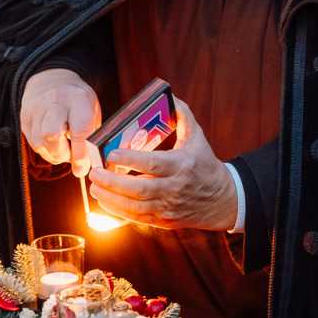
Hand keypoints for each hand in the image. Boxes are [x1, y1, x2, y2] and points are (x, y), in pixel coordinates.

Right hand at [20, 68, 101, 176]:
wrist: (52, 80)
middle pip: (52, 134)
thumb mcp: (92, 112)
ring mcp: (35, 109)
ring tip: (64, 148)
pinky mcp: (24, 118)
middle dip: (63, 153)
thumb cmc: (77, 101)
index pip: (79, 129)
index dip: (81, 153)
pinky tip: (53, 144)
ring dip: (54, 154)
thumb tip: (84, 167)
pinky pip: (33, 144)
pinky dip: (45, 150)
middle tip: (71, 155)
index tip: (82, 168)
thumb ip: (91, 138)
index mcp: (77, 98)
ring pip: (40, 143)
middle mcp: (53, 101)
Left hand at [87, 99, 238, 232]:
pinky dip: (118, 211)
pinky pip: (137, 218)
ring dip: (110, 199)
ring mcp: (168, 207)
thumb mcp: (198, 138)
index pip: (152, 163)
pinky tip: (104, 200)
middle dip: (112, 182)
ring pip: (134, 207)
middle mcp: (174, 188)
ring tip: (95, 187)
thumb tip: (170, 96)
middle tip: (94, 173)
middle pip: (139, 189)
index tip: (112, 153)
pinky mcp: (163, 220)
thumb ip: (183, 116)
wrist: (223, 200)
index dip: (130, 159)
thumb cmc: (206, 166)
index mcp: (181, 165)